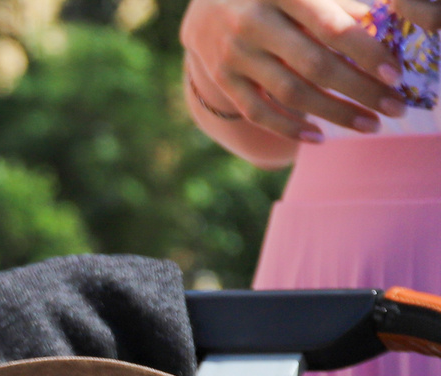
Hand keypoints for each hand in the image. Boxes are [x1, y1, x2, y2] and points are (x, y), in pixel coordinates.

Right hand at [180, 0, 412, 151]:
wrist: (207, 4)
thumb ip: (337, 5)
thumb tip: (378, 30)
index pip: (331, 28)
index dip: (365, 53)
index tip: (394, 75)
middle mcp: (254, 23)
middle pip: (315, 66)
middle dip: (359, 90)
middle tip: (393, 107)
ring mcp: (234, 54)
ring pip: (291, 94)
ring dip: (334, 113)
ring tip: (368, 125)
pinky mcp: (222, 79)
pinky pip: (258, 112)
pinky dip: (290, 128)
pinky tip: (319, 137)